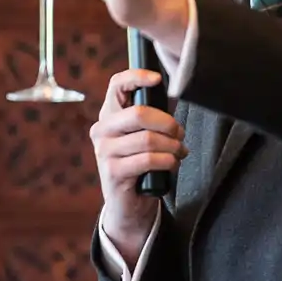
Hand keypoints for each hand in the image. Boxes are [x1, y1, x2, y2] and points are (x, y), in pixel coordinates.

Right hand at [91, 68, 186, 249]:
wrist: (129, 204)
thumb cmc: (142, 164)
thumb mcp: (145, 136)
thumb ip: (153, 117)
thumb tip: (174, 95)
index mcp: (109, 115)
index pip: (116, 85)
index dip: (136, 77)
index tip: (157, 79)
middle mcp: (102, 130)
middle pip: (138, 113)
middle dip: (168, 123)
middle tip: (179, 134)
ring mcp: (104, 152)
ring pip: (148, 139)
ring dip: (172, 146)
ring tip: (179, 152)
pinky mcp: (112, 172)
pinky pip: (148, 160)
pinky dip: (167, 161)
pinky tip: (171, 164)